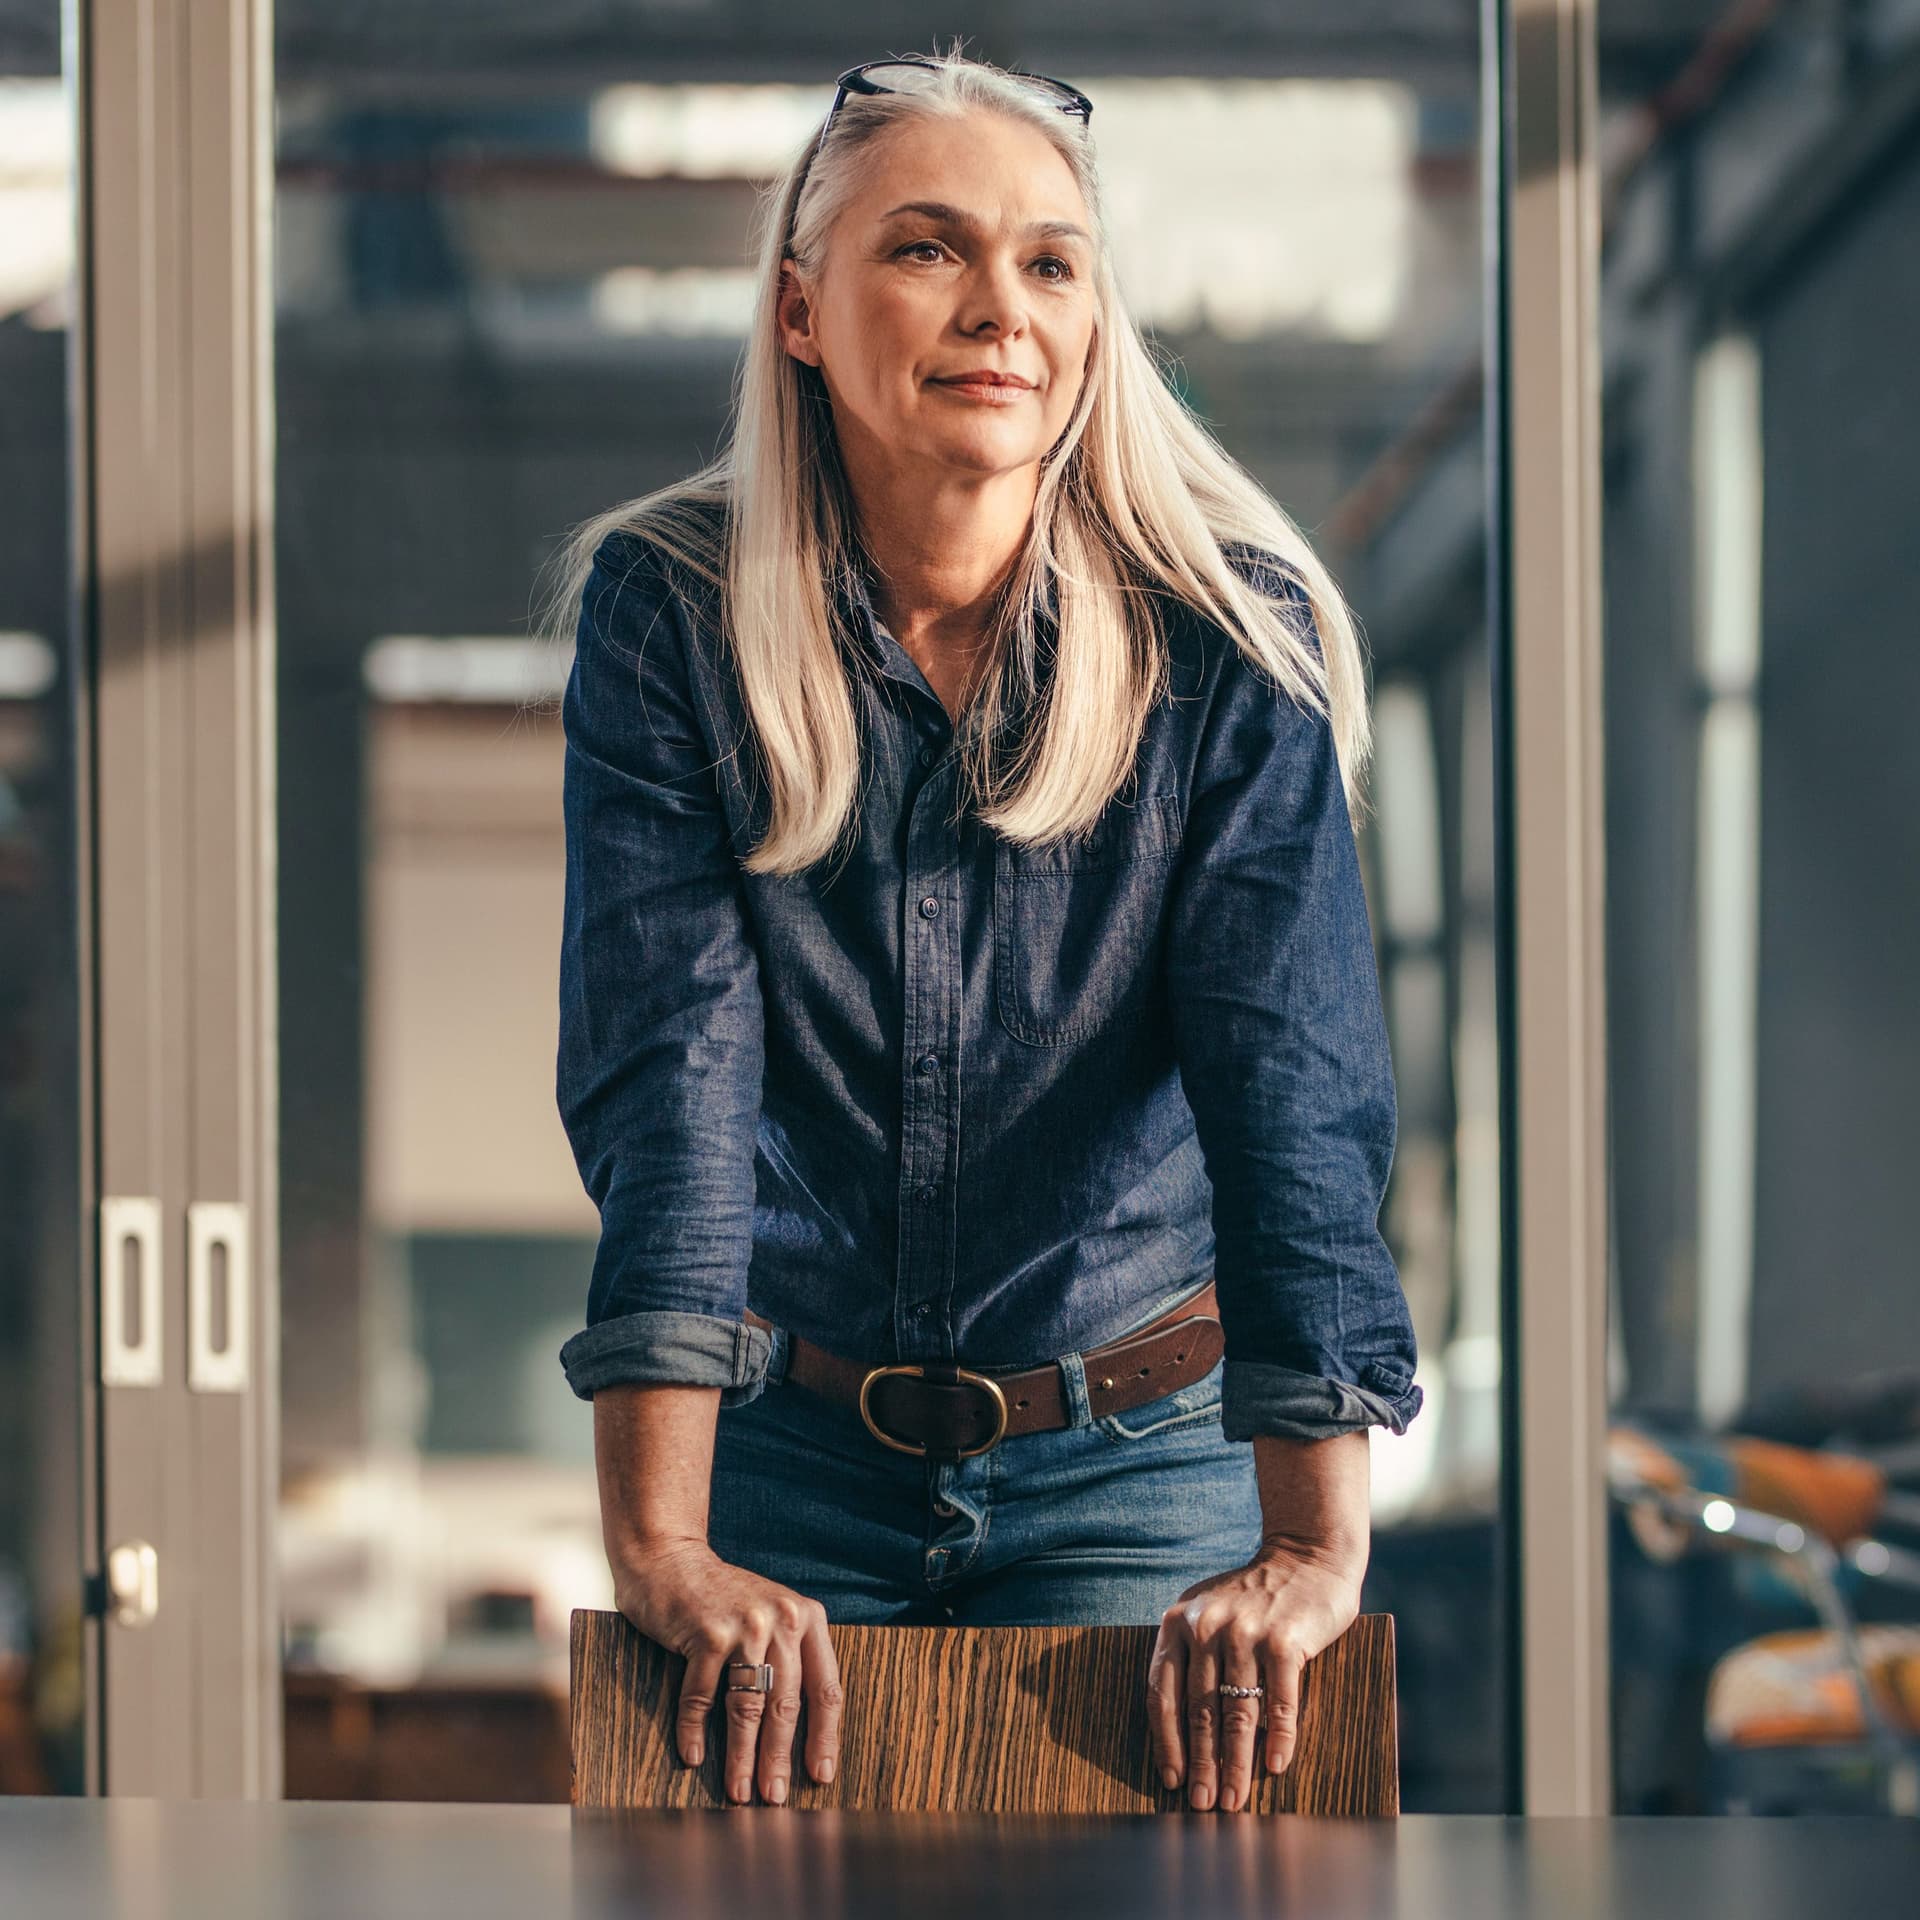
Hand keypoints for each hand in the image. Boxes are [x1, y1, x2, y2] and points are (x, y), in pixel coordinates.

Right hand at [609, 1536, 843, 1805]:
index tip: (821, 1774)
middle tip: (774, 1797)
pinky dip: (694, 1731)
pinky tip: (692, 1756)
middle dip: (779, 1758)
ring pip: (747, 1707)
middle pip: (786, 1705)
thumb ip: (789, 1657)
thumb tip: (801, 1731)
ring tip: (739, 1790)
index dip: (825, 1736)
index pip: (826, 1688)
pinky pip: (701, 1697)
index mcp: (806, 1618)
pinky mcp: (706, 1634)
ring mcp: (744, 1626)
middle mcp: (781, 1619)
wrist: (670, 1558)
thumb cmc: (721, 1597)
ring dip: (742, 1756)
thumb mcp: (770, 1614)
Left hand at [1146, 1538, 1364, 1811]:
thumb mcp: (1209, 1614)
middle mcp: (1207, 1626)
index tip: (1171, 1779)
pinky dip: (1279, 1737)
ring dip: (1236, 1762)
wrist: (1306, 1556)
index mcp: (1179, 1622)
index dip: (1166, 1741)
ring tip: (1235, 1799)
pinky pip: (1280, 1699)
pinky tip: (1275, 1766)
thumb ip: (1193, 1657)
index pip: (1163, 1692)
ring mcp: (1247, 1631)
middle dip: (1201, 1764)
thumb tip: (1183, 1731)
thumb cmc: (1254, 1596)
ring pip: (1237, 1711)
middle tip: (1203, 1805)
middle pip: (1199, 1710)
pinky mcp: (1285, 1639)